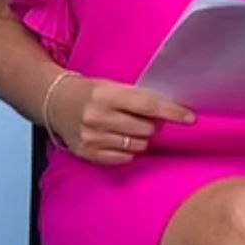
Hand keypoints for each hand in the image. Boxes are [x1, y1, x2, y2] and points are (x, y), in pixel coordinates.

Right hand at [48, 73, 194, 165]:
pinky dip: (128, 150)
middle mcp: (96, 117)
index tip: (189, 117)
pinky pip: (124, 158)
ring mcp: (91, 137)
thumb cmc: (90, 93)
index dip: (171, 112)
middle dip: (153, 125)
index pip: (147, 105)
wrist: (55, 103)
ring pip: (138, 145)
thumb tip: (170, 114)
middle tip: (145, 119)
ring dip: (141, 138)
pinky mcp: (87, 153)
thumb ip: (138, 99)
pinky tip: (118, 139)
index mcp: (104, 95)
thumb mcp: (111, 86)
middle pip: (145, 129)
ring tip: (128, 127)